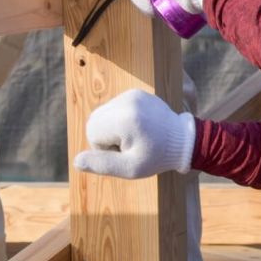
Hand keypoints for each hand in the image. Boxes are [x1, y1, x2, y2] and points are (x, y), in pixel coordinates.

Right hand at [73, 89, 195, 178]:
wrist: (184, 140)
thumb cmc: (158, 157)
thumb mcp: (131, 168)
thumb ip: (102, 165)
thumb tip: (76, 161)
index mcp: (125, 118)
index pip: (92, 132)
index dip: (105, 148)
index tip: (128, 151)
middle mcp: (127, 100)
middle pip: (94, 120)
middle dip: (107, 136)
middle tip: (131, 145)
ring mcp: (132, 94)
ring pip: (102, 114)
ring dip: (113, 128)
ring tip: (136, 136)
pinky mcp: (136, 92)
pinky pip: (113, 108)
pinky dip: (120, 119)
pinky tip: (139, 127)